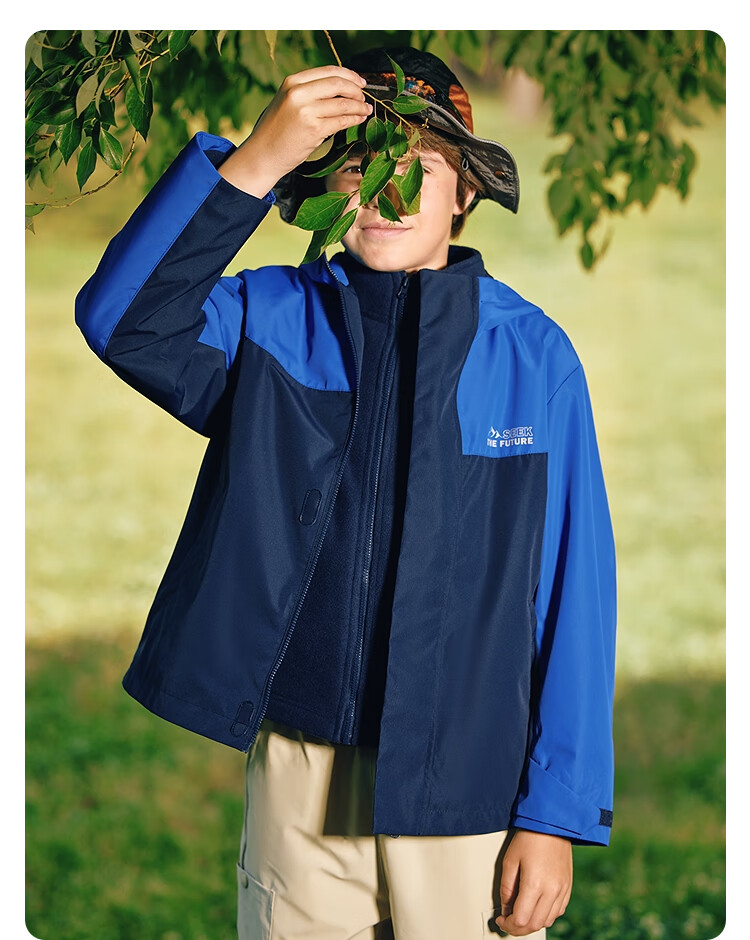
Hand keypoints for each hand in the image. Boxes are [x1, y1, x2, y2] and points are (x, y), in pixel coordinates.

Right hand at [218, 65, 372, 197]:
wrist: (262, 155)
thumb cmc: (274, 132)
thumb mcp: (286, 102)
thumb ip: (306, 93)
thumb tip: (337, 89)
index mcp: (292, 82)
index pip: (328, 71)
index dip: (348, 75)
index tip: (359, 82)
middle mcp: (298, 93)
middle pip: (338, 84)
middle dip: (356, 90)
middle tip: (364, 97)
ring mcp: (306, 111)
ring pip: (342, 103)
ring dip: (359, 106)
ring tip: (366, 109)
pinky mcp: (314, 130)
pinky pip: (341, 121)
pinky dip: (354, 119)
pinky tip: (360, 119)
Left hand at [494, 830, 572, 935]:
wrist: (552, 822)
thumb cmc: (530, 837)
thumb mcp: (510, 860)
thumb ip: (506, 887)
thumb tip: (506, 908)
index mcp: (534, 884)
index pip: (521, 919)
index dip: (508, 924)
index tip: (501, 919)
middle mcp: (551, 890)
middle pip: (534, 925)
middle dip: (518, 928)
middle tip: (508, 922)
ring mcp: (562, 890)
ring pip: (547, 921)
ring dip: (532, 924)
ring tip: (521, 916)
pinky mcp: (568, 886)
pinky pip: (558, 911)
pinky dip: (546, 915)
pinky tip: (536, 908)